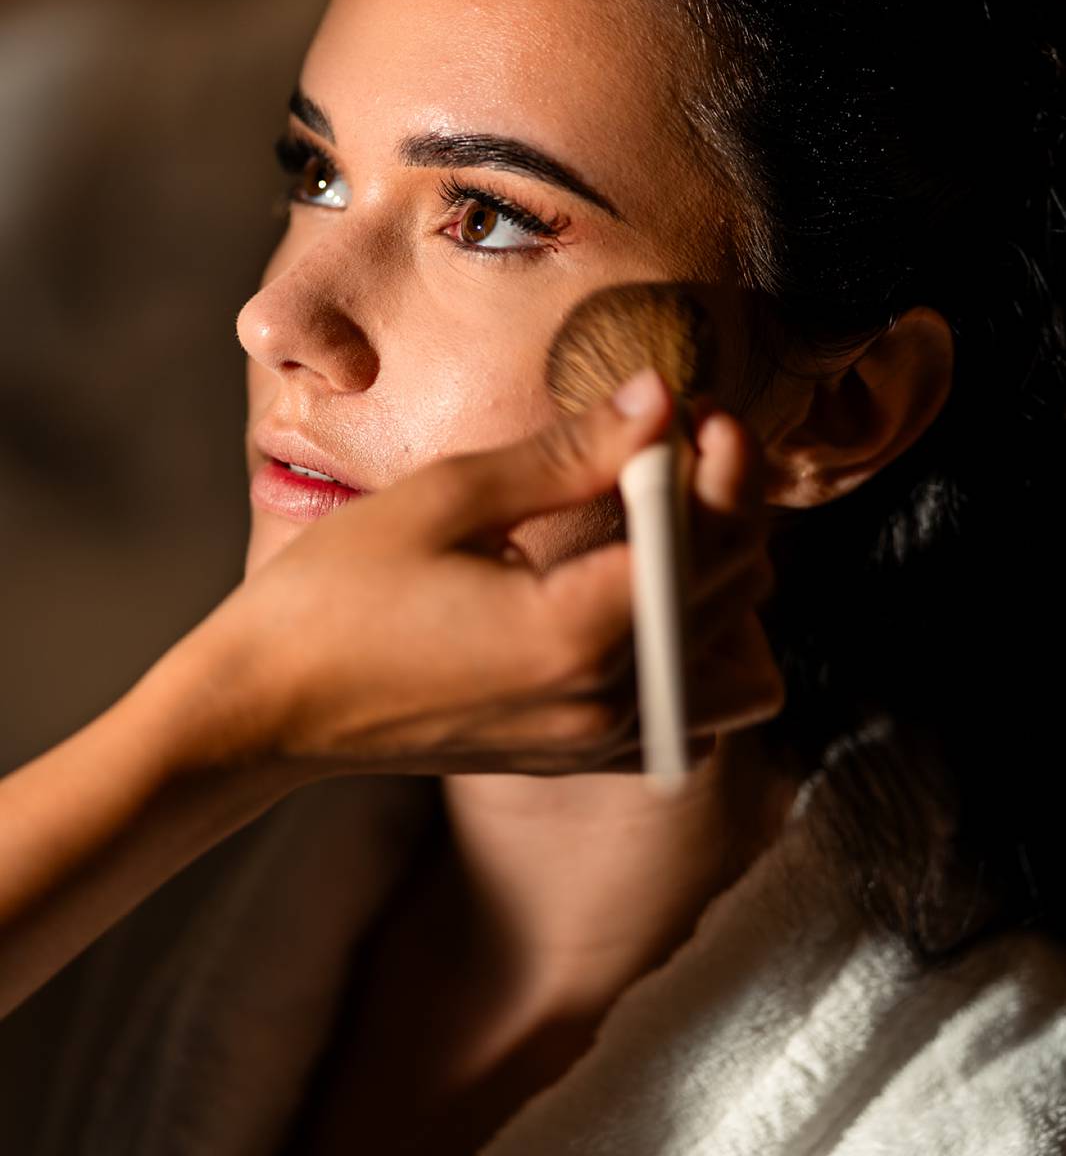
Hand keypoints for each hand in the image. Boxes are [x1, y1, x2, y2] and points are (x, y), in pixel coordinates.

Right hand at [194, 370, 784, 779]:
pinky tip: (634, 596)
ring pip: (727, 655)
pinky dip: (688, 646)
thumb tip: (660, 397)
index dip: (719, 458)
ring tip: (661, 521)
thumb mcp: (449, 498)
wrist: (267, 711)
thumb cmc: (334, 596)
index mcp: (578, 631)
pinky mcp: (575, 757)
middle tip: (672, 439)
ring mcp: (595, 742)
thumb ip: (569, 453)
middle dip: (723, 501)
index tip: (696, 405)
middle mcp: (607, 700)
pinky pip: (683, 708)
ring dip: (715, 579)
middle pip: (734, 589)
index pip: (708, 535)